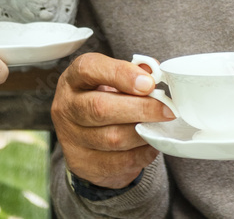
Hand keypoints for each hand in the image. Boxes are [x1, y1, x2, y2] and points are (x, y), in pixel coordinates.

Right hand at [51, 53, 174, 188]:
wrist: (85, 136)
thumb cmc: (105, 99)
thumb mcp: (113, 80)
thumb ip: (133, 73)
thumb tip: (155, 72)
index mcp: (73, 79)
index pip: (89, 70)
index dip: (120, 74)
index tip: (149, 83)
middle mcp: (66, 107)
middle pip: (100, 108)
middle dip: (140, 108)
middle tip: (167, 110)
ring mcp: (70, 138)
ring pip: (113, 138)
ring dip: (143, 133)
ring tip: (160, 126)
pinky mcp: (82, 163)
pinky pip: (119, 161)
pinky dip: (142, 153)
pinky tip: (151, 143)